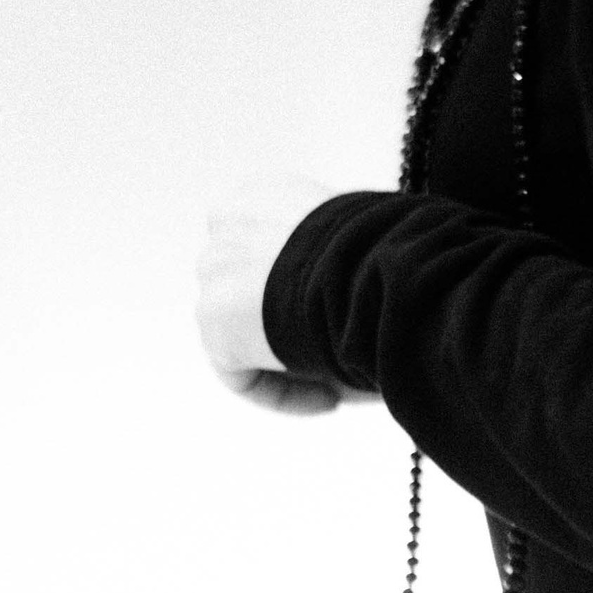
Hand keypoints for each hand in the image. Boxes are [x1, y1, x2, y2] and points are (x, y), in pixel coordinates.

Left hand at [195, 202, 376, 415]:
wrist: (358, 266)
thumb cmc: (379, 246)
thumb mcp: (362, 233)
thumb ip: (346, 252)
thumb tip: (369, 288)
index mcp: (263, 193)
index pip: (270, 247)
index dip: (307, 289)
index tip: (346, 313)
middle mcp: (228, 222)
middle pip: (252, 287)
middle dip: (291, 322)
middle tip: (341, 350)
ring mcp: (214, 269)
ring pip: (246, 329)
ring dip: (288, 357)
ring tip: (342, 379)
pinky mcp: (212, 319)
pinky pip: (240, 371)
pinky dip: (282, 392)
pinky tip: (330, 399)